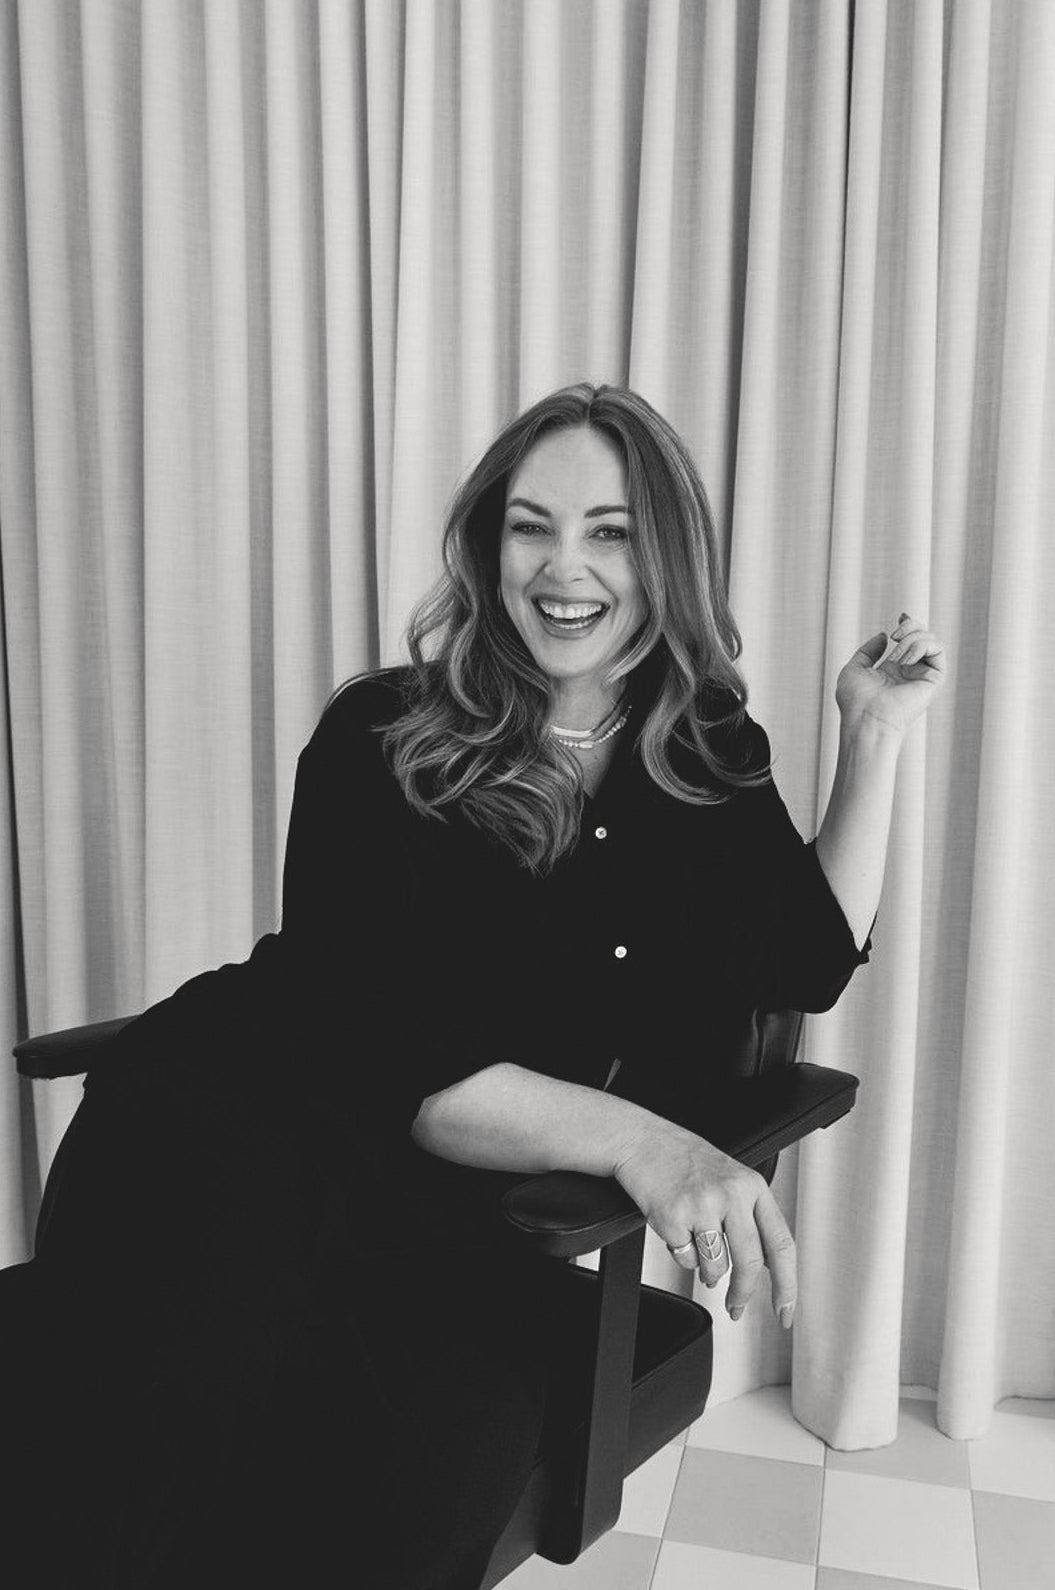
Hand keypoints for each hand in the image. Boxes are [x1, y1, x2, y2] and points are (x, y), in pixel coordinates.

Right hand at [612, 1121, 795, 1326]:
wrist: (643, 1140)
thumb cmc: (684, 1160)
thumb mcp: (730, 1179)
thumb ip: (749, 1217)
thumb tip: (762, 1266)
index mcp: (752, 1186)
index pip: (781, 1244)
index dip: (787, 1283)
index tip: (784, 1310)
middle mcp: (732, 1194)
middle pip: (749, 1263)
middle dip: (742, 1294)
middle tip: (735, 1307)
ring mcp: (703, 1205)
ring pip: (716, 1265)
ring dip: (705, 1269)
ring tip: (694, 1242)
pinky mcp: (674, 1216)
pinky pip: (685, 1258)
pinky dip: (680, 1251)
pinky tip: (675, 1226)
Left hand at [836, 612, 947, 737]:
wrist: (866, 720)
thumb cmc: (856, 701)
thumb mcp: (854, 668)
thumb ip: (868, 650)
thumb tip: (883, 636)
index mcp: (893, 670)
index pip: (910, 641)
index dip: (910, 624)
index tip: (901, 616)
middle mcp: (911, 672)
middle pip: (923, 636)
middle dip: (910, 626)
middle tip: (894, 635)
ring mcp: (922, 675)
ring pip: (931, 640)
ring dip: (910, 640)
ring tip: (895, 657)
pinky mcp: (934, 680)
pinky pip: (937, 650)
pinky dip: (921, 646)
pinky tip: (905, 660)